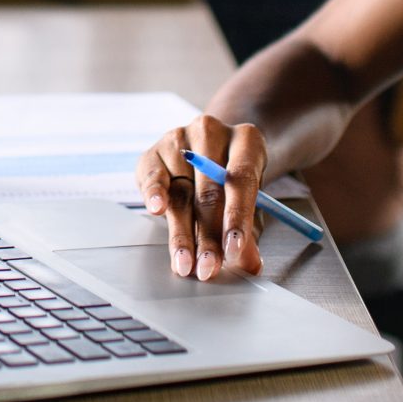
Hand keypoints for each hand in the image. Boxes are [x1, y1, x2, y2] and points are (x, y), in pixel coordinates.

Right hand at [135, 114, 269, 281]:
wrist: (209, 153)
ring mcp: (179, 140)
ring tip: (186, 264)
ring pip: (181, 194)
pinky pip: (153, 177)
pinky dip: (154, 194)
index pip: (241, 179)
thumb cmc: (232, 182)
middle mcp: (211, 132)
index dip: (237, 217)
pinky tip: (156, 210)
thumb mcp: (249, 203)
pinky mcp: (153, 153)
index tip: (234, 249)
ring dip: (183, 234)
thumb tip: (249, 264)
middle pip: (209, 191)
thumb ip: (249, 232)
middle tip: (209, 268)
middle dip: (208, 236)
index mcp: (246, 140)